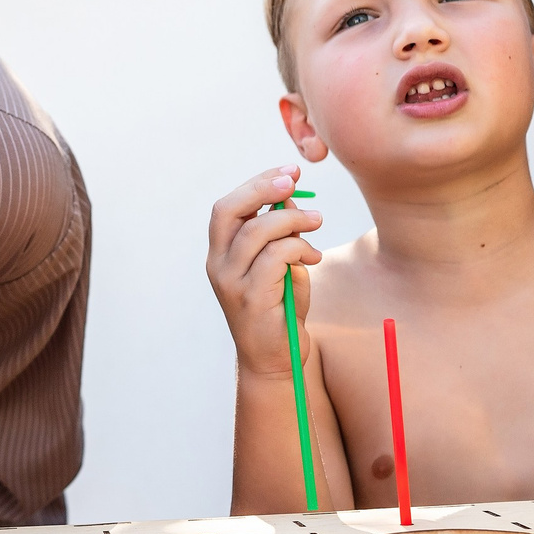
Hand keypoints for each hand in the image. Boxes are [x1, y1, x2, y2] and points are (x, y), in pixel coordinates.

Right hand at [207, 166, 323, 378]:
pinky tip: (312, 257)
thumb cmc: (281, 310)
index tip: (288, 173)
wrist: (278, 360)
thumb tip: (290, 198)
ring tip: (316, 222)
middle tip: (295, 183)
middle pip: (230, 211)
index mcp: (220, 254)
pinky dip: (299, 248)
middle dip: (263, 188)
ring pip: (258, 231)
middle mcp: (218, 266)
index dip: (256, 184)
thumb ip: (280, 235)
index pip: (227, 207)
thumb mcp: (280, 265)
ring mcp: (231, 283)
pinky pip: (276, 257)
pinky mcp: (252, 299)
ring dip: (292, 220)